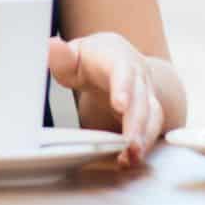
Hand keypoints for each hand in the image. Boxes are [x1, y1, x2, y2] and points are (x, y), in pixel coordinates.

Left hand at [47, 33, 163, 166]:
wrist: (116, 58)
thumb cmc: (92, 59)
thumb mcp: (73, 55)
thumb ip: (62, 56)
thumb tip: (51, 46)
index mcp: (117, 56)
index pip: (123, 70)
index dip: (123, 87)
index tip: (120, 105)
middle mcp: (137, 74)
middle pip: (141, 98)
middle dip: (137, 123)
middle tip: (129, 144)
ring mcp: (146, 92)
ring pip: (152, 114)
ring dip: (144, 137)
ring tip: (132, 157)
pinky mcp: (149, 109)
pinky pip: (151, 127)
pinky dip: (143, 144)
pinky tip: (129, 158)